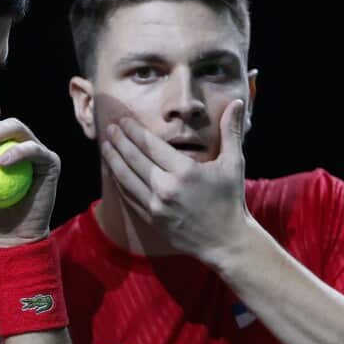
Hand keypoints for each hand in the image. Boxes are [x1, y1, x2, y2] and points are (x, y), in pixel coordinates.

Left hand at [102, 99, 254, 265]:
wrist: (226, 241)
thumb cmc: (230, 200)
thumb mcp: (234, 163)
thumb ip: (231, 131)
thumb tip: (237, 101)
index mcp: (185, 171)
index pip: (151, 145)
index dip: (134, 131)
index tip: (123, 121)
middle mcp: (166, 188)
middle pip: (133, 159)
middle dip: (119, 141)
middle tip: (109, 128)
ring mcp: (156, 206)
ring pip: (125, 178)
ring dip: (113, 160)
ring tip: (105, 146)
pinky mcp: (151, 219)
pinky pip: (128, 197)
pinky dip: (118, 182)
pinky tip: (113, 171)